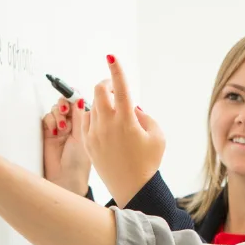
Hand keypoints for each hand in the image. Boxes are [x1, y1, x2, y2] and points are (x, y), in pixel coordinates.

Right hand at [42, 98, 91, 194]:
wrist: (65, 177)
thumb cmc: (78, 162)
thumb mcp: (82, 136)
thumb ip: (79, 117)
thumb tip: (78, 99)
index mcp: (84, 123)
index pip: (78, 103)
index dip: (74, 98)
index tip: (72, 96)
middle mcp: (72, 124)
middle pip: (65, 103)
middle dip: (64, 104)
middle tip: (65, 110)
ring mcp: (59, 128)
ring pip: (55, 110)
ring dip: (58, 114)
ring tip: (62, 127)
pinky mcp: (48, 132)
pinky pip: (47, 118)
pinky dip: (50, 121)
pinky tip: (55, 131)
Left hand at [84, 56, 164, 207]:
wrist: (133, 189)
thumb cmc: (148, 162)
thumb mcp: (157, 135)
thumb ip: (144, 115)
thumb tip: (131, 107)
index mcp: (126, 121)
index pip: (121, 87)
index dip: (116, 69)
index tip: (111, 56)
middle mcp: (107, 125)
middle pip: (99, 90)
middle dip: (107, 84)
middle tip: (117, 91)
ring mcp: (94, 134)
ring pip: (92, 104)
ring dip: (103, 102)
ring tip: (116, 115)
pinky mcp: (88, 143)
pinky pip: (87, 120)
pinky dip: (96, 115)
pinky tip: (106, 125)